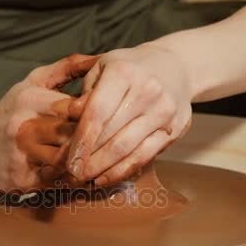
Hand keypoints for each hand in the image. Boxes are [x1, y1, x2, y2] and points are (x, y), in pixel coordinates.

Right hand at [0, 54, 97, 191]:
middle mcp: (23, 128)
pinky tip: (77, 170)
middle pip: (72, 136)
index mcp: (29, 100)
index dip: (94, 114)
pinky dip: (69, 177)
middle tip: (111, 140)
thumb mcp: (34, 81)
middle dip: (92, 139)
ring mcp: (21, 156)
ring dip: (83, 160)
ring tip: (97, 157)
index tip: (108, 117)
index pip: (73, 108)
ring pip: (67, 161)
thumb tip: (101, 57)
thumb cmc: (13, 107)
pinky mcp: (21, 179)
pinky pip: (56, 181)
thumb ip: (67, 68)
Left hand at [66, 44, 193, 185]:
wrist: (176, 66)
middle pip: (112, 134)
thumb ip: (86, 92)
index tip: (68, 160)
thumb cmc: (130, 68)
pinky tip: (105, 178)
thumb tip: (71, 116)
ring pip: (128, 149)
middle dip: (88, 159)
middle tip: (70, 175)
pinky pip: (145, 156)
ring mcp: (163, 111)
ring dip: (103, 169)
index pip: (98, 112)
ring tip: (84, 179)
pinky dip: (122, 171)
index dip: (82, 139)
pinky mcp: (174, 129)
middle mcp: (147, 91)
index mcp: (124, 72)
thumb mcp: (103, 67)